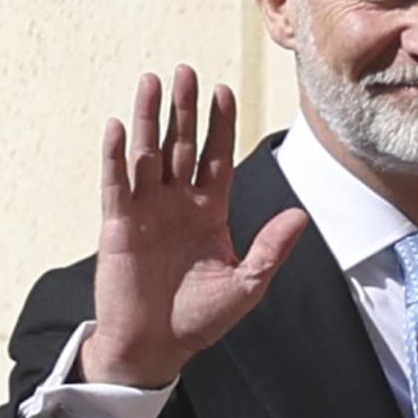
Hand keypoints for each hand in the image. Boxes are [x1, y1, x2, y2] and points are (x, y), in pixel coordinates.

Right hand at [80, 66, 308, 386]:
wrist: (157, 346)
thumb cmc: (200, 318)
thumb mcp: (247, 283)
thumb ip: (271, 248)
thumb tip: (301, 214)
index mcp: (209, 211)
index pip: (216, 157)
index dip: (220, 125)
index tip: (224, 90)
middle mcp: (177, 203)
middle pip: (180, 145)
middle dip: (184, 109)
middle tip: (186, 70)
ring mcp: (146, 211)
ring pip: (147, 154)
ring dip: (148, 118)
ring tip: (151, 82)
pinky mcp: (117, 225)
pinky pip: (116, 184)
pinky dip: (116, 156)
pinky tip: (120, 127)